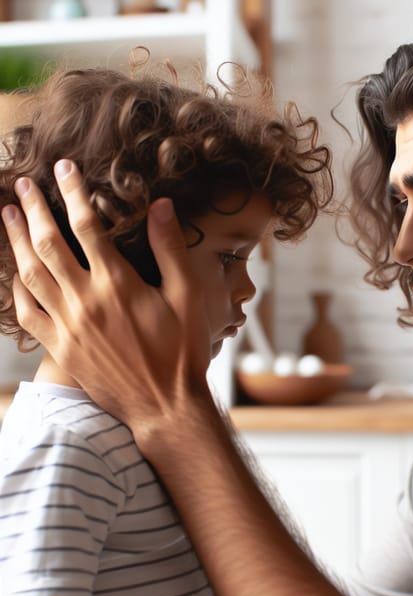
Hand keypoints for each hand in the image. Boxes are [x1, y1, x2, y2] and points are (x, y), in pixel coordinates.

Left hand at [2, 160, 211, 427]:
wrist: (164, 404)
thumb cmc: (182, 351)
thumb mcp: (188, 297)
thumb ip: (170, 249)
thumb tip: (160, 206)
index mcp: (118, 284)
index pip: (88, 227)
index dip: (74, 193)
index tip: (64, 169)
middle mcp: (86, 301)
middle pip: (49, 244)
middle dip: (34, 209)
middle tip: (24, 183)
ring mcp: (68, 325)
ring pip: (31, 274)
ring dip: (17, 240)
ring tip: (9, 213)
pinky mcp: (60, 347)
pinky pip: (27, 312)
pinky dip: (17, 288)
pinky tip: (16, 272)